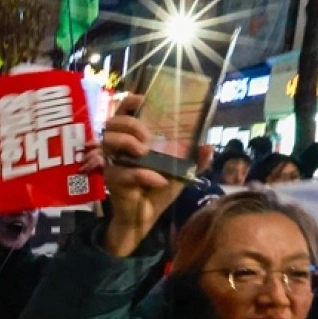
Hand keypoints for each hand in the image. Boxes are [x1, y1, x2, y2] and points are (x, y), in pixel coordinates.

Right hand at [99, 95, 184, 255]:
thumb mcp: (179, 173)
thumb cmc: (158, 191)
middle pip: (113, 123)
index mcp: (132, 141)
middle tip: (148, 138)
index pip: (123, 114)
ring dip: (128, 142)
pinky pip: (125, 173)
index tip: (143, 100)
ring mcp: (113, 164)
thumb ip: (194, 160)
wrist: (145, 218)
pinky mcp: (113, 181)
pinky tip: (158, 181)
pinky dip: (144, 175)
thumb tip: (208, 146)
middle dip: (132, 125)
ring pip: (110, 142)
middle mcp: (118, 149)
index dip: (129, 103)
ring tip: (144, 152)